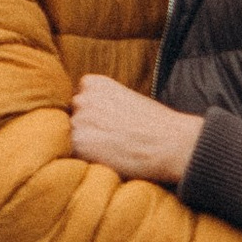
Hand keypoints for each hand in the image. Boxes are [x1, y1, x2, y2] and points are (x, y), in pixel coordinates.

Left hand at [70, 72, 204, 183]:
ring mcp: (79, 120)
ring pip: (71, 135)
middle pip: (72, 115)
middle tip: (111, 138)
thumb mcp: (127, 99)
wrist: (170, 143)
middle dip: (87, 127)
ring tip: (111, 149)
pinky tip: (108, 158)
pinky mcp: (79, 143)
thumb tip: (90, 118)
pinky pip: (73, 153)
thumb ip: (104, 102)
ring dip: (85, 143)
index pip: (79, 98)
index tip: (109, 122)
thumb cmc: (156, 125)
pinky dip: (87, 158)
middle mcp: (83, 98)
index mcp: (95, 83)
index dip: (93, 113)